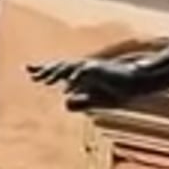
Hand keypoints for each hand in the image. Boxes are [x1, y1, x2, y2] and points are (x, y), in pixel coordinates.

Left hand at [27, 57, 152, 111]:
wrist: (139, 82)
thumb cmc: (120, 90)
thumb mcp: (98, 100)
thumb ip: (82, 101)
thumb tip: (65, 102)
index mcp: (83, 75)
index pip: (61, 71)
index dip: (46, 72)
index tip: (31, 73)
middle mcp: (85, 68)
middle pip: (61, 67)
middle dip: (46, 69)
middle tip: (30, 71)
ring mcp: (92, 67)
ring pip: (70, 67)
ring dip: (56, 72)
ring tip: (43, 79)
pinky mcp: (100, 68)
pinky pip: (84, 72)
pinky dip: (75, 78)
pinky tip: (67, 87)